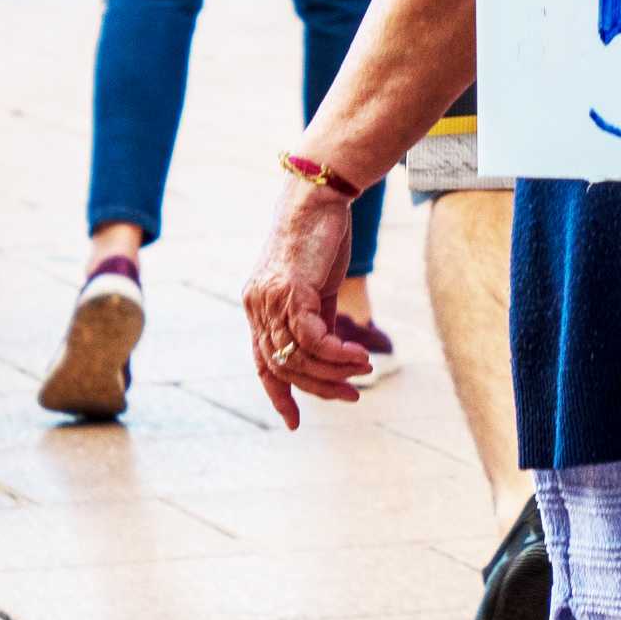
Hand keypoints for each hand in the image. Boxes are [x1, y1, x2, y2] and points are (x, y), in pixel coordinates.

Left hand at [242, 179, 375, 428]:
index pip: (262, 364)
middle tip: (352, 395)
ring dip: (334, 371)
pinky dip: (337, 353)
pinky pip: (312, 339)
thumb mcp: (317, 286)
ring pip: (298, 357)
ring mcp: (270, 300)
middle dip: (319, 388)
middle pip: (282, 367)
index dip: (278, 395)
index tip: (294, 422)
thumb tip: (331, 350)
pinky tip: (359, 357)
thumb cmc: (321, 238)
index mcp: (259, 308)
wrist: (318, 197)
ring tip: (363, 371)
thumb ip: (317, 319)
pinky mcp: (290, 291)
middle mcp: (257, 307)